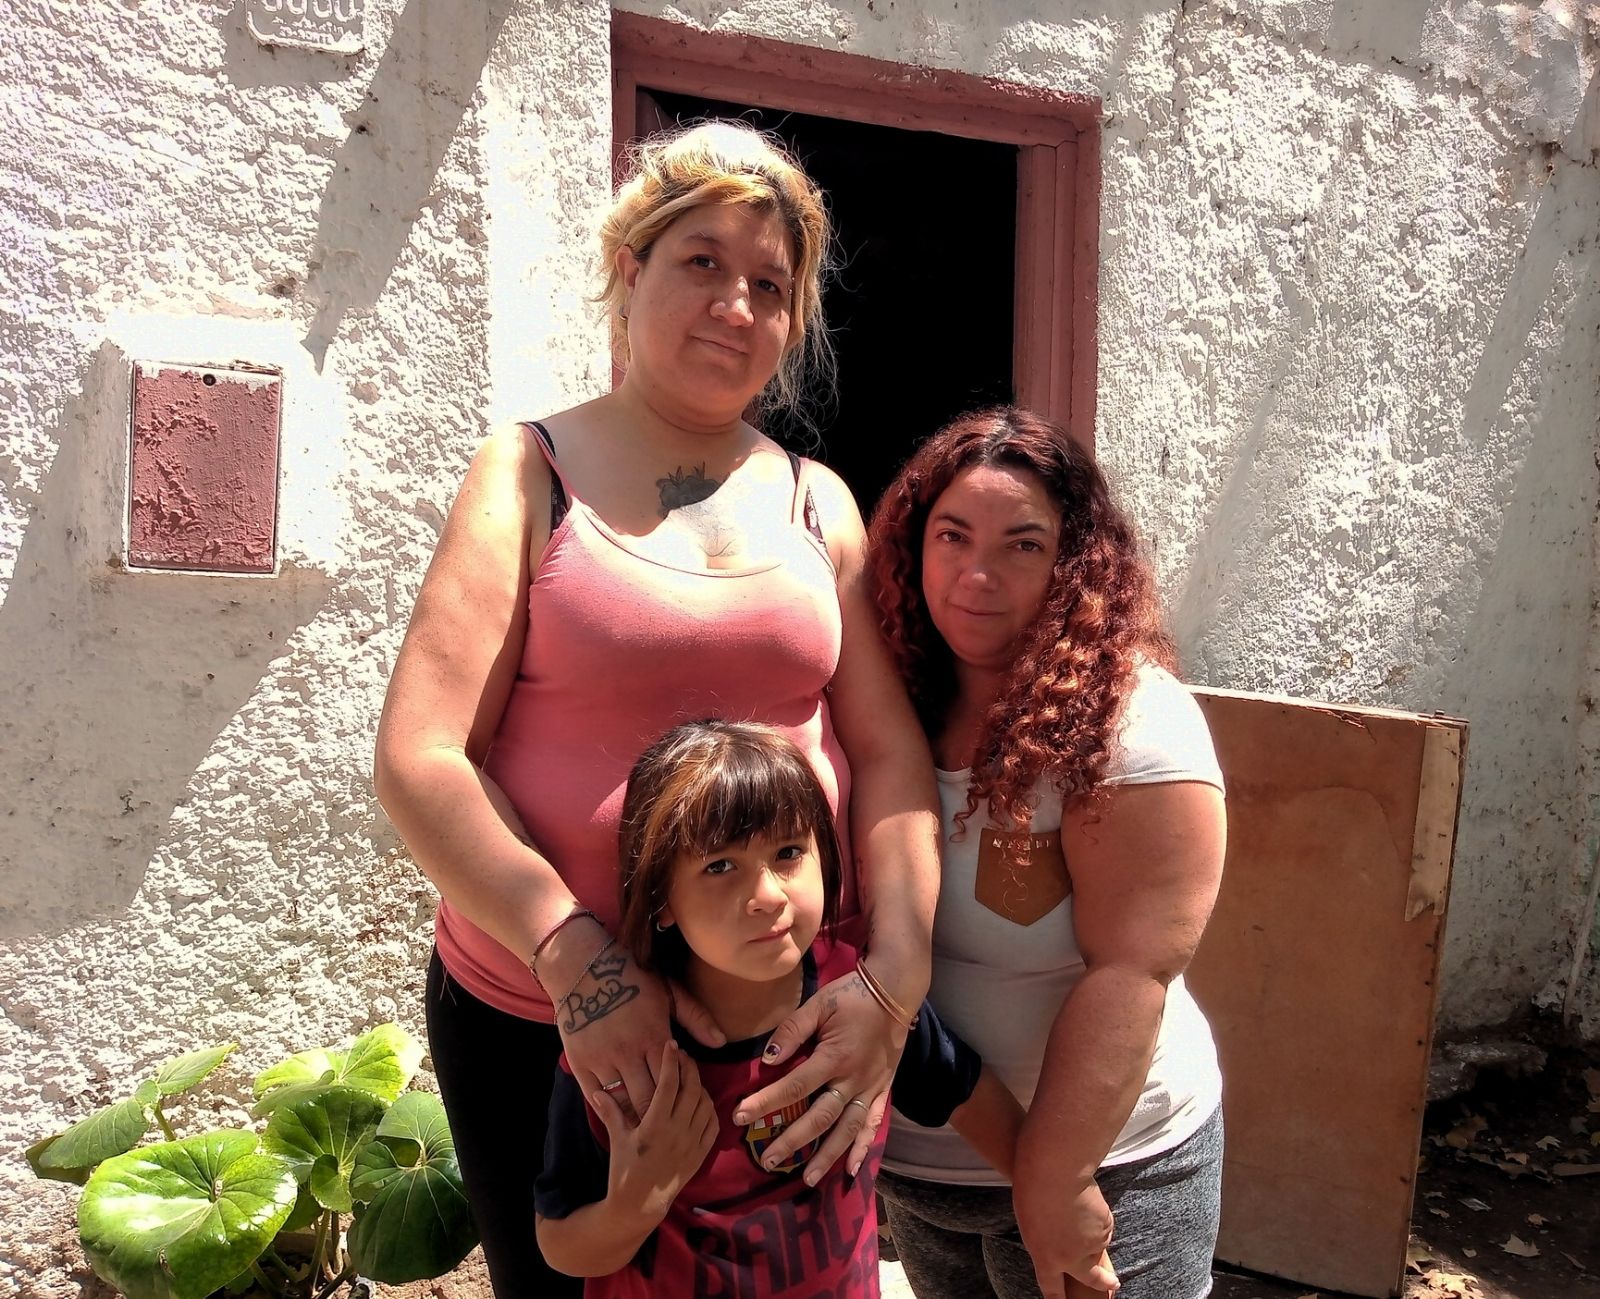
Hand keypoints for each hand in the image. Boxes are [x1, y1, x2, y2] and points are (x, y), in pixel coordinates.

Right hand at [553, 939, 721, 1117]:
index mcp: (653, 1037)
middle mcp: (627, 1052)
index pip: (671, 1082)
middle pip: (646, 1098)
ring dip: (632, 1114)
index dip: (677, 1098)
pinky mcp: (580, 1063)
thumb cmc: (634, 980)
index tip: (681, 1106)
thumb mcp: (669, 993)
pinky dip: (606, 1106)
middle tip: (663, 1124)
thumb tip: (721, 1042)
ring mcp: (601, 1059)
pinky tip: (616, 1108)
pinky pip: (594, 1095)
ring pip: (620, 1101)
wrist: (587, 970)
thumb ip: (696, 1018)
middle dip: (656, 1114)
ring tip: (643, 1122)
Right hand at [593, 1041, 717, 1221]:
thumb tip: (597, 1090)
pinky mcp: (702, 1153)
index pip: (669, 1085)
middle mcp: (679, 1131)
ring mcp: (693, 1142)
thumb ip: (610, 1112)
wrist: (641, 1205)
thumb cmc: (625, 1171)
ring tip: (689, 1074)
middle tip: (681, 1055)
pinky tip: (700, 1099)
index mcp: (656, 1126)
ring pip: (705, 1103)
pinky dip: (710, 1106)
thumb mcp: (617, 1139)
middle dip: (689, 1067)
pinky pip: (713, 1123)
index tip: (670, 1044)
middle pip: (692, 1089)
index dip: (670, 1062)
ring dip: (700, 1084)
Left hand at [731, 969, 905, 1183]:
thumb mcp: (819, 1004)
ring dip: (827, 1155)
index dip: (766, 1102)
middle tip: (767, 1160)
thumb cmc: (852, 995)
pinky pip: (874, 1124)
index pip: (794, 1086)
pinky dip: (864, 1148)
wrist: (895, 990)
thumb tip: (768, 1059)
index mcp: (835, 1057)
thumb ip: (793, 1030)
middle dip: (792, 1140)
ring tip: (807, 1178)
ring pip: (847, 1129)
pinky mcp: (883, 1090)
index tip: (740, 1116)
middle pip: (819, 1117)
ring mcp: (871, 1088)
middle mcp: (853, 1079)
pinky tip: (851, 1169)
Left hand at [1016, 1176, 1118, 1297]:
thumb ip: (1048, 1242)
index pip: (1052, 1288)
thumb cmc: (1032, 1192)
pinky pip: (1104, 1226)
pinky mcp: (1105, 1228)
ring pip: (1097, 1243)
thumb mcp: (1031, 1226)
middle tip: (1113, 1284)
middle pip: (1090, 1277)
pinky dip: (1097, 1217)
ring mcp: (1091, 1245)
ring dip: (1092, 1230)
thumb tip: (1068, 1245)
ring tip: (1077, 1205)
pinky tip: (1087, 1201)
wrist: (1055, 1171)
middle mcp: (1071, 1259)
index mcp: (1045, 1260)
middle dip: (1102, 1281)